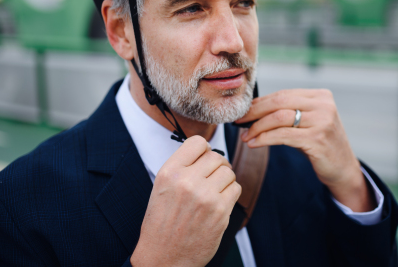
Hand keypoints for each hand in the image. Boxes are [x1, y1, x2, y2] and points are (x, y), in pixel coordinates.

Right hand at [130, 136, 241, 266]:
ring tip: (214, 192)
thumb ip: (182, 167)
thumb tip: (206, 151)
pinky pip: (236, 188)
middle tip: (211, 178)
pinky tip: (219, 203)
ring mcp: (205, 196)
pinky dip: (230, 193)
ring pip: (229, 172)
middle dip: (216, 166)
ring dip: (225, 180)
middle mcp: (187, 181)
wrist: (163, 257)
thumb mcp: (161, 187)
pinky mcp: (221, 211)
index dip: (204, 150)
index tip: (203, 159)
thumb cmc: (162, 223)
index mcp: (169, 172)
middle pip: (216, 157)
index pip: (197, 142)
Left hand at [236, 89, 374, 211]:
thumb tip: (252, 110)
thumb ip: (288, 112)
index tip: (243, 111)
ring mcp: (322, 121)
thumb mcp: (308, 123)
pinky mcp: (317, 139)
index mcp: (321, 96)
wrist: (344, 170)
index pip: (283, 94)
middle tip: (239, 121)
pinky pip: (283, 135)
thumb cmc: (320, 145)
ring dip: (257, 127)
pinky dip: (265, 138)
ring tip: (246, 136)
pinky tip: (255, 143)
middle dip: (255, 112)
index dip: (260, 102)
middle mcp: (323, 105)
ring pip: (279, 117)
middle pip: (279, 102)